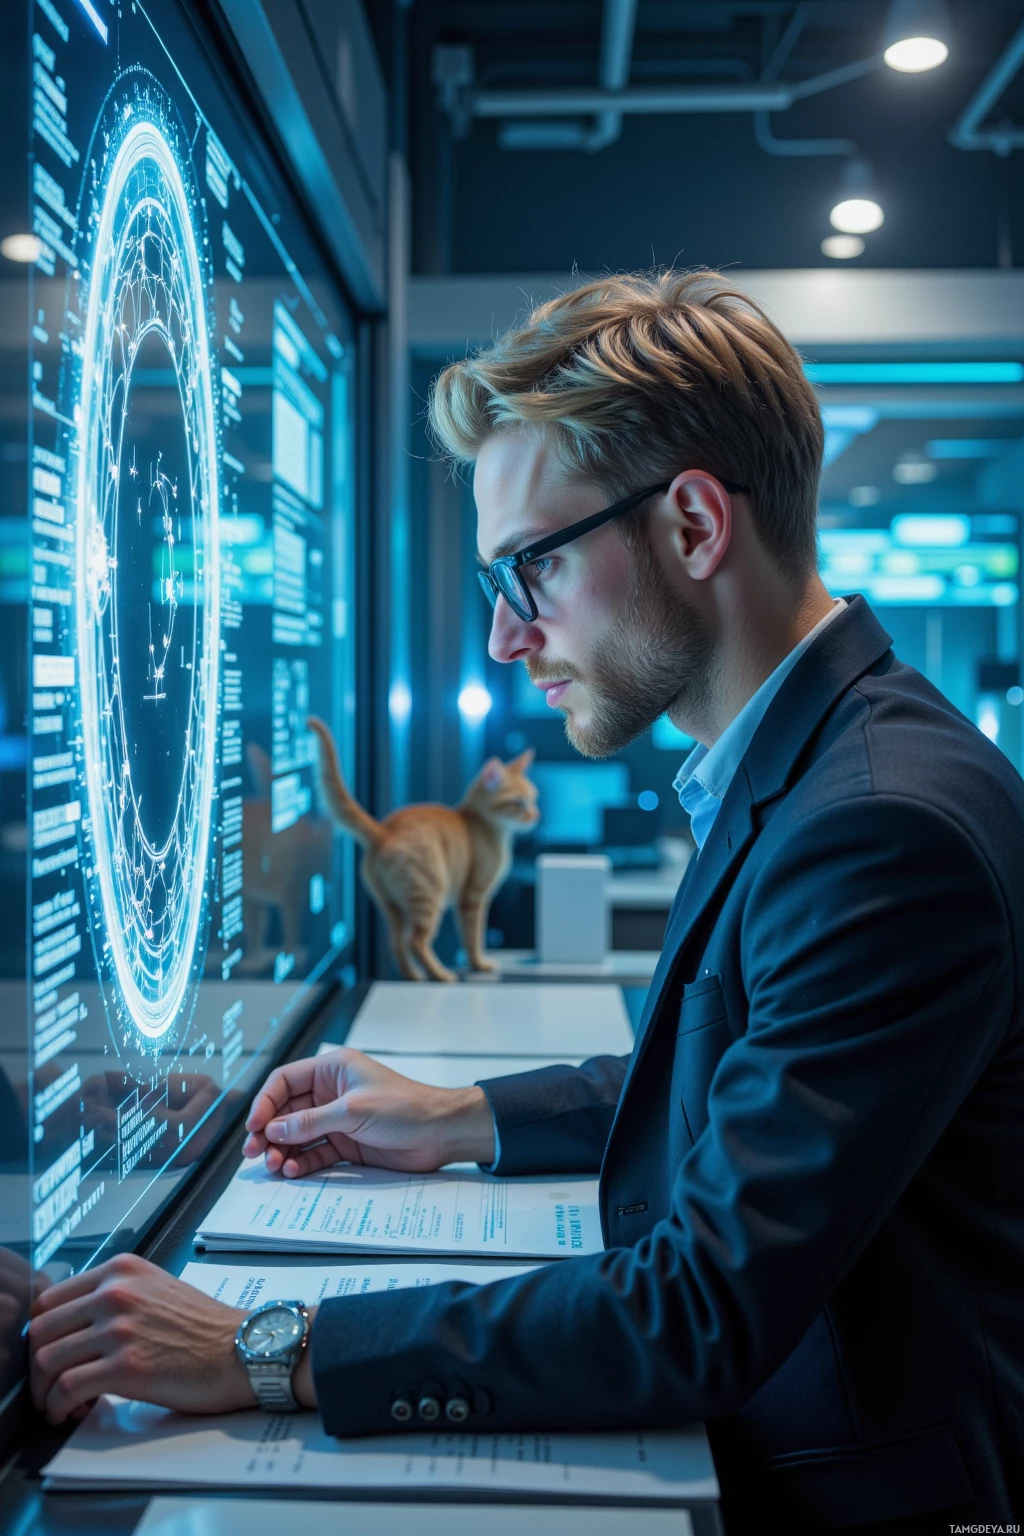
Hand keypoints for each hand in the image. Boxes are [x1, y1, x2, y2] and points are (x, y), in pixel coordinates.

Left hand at [29, 1254, 319, 1423]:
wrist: (245, 1349)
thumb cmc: (206, 1327)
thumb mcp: (157, 1289)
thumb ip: (117, 1296)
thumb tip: (76, 1325)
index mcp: (122, 1270)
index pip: (50, 1300)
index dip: (42, 1334)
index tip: (50, 1353)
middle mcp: (116, 1292)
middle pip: (41, 1330)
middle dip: (38, 1365)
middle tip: (50, 1385)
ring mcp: (119, 1329)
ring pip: (47, 1360)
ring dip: (45, 1391)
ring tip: (59, 1404)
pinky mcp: (126, 1367)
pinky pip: (67, 1388)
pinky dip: (59, 1406)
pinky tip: (71, 1413)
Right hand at [243, 1046, 495, 1177]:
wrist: (441, 1132)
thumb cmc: (405, 1108)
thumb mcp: (353, 1111)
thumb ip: (311, 1122)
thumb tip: (273, 1130)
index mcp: (332, 1070)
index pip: (284, 1081)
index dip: (265, 1103)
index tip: (253, 1127)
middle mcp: (331, 1092)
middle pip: (286, 1111)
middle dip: (268, 1132)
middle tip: (255, 1153)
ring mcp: (337, 1119)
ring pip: (297, 1135)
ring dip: (282, 1150)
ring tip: (275, 1166)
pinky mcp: (346, 1143)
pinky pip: (315, 1153)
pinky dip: (302, 1162)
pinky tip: (294, 1171)